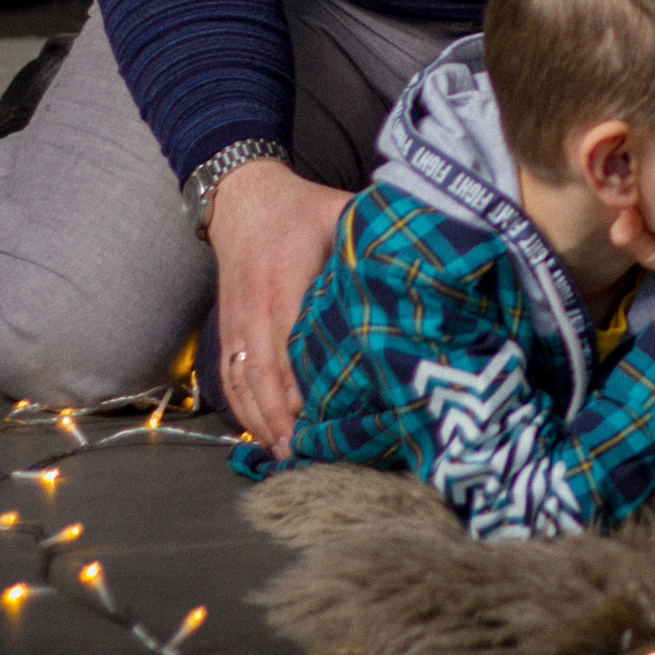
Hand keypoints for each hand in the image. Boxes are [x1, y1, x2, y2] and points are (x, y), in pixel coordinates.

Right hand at [205, 158, 351, 458]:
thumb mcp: (343, 210)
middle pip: (262, 369)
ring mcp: (237, 320)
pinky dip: (243, 409)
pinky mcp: (228, 330)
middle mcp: (256, 303)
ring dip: (260, 420)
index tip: (315, 412)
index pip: (288, 334)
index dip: (298, 377)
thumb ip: (376, 233)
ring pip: (242, 380)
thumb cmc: (303, 209)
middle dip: (279, 415)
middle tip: (302, 452)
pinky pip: (230, 377)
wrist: (242, 199)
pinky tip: (262, 434)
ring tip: (284, 455)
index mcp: (286, 276)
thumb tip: (426, 252)